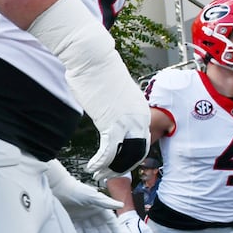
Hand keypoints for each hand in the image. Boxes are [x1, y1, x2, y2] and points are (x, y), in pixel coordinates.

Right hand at [27, 0, 149, 181]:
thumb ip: (114, 105)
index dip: (130, 156)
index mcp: (141, 109)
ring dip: (111, 169)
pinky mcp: (111, 123)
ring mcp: (127, 121)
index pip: (142, 141)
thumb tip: (107, 110)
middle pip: (137, 152)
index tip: (118, 164)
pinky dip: (100, 163)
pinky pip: (109, 152)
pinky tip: (91, 167)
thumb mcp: (113, 92)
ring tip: (98, 174)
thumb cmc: (98, 69)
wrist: (92, 57)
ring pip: (124, 156)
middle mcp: (139, 117)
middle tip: (108, 175)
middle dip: (123, 167)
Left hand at [45, 161, 121, 232]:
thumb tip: (120, 205)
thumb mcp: (92, 196)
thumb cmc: (76, 190)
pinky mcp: (72, 222)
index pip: (110, 221)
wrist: (58, 189)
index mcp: (99, 208)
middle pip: (101, 229)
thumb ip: (106, 202)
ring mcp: (82, 219)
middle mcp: (91, 214)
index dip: (115, 230)